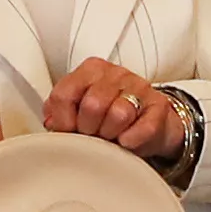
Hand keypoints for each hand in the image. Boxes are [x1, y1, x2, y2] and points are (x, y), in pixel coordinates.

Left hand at [43, 59, 192, 168]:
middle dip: (89, 129)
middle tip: (93, 134)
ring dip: (111, 134)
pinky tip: (126, 141)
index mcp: (90, 70)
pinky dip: (132, 140)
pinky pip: (143, 127)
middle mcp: (114, 74)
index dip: (64, 121)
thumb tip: (51, 124)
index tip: (70, 130)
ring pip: (119, 114)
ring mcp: (138, 87)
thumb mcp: (80, 110)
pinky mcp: (158, 105)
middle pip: (92, 105)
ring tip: (111, 136)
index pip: (64, 95)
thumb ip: (60, 113)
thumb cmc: (109, 116)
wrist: (149, 121)